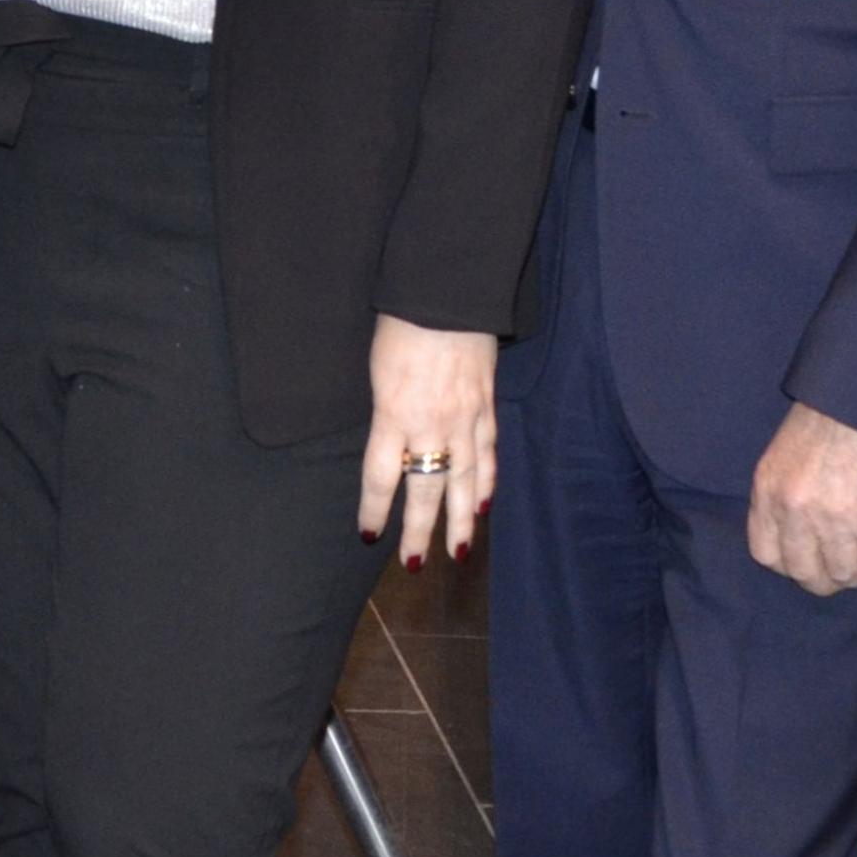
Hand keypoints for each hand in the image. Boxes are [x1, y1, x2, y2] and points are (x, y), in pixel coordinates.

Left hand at [359, 318, 499, 568]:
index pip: (380, 477)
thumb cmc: (401, 322)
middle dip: (417, 531)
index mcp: (393, 413)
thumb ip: (385, 410)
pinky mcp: (487, 407)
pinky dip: (486, 483)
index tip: (369, 535)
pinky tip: (484, 505)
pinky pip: (487, 455)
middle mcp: (431, 424)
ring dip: (460, 521)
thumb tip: (389, 443)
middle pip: (424, 490)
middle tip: (412, 564)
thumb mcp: (378, 367)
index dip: (374, 510)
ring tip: (457, 552)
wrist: (449, 292)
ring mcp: (465, 418)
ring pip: (463, 482)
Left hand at [749, 402, 856, 594]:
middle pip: (806, 573)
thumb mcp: (781, 457)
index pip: (767, 556)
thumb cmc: (822, 421)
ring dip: (854, 572)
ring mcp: (837, 519)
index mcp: (769, 494)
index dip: (787, 565)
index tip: (802, 562)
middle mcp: (797, 512)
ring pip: (844, 573)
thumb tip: (793, 538)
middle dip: (822, 580)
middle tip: (836, 572)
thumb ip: (780, 499)